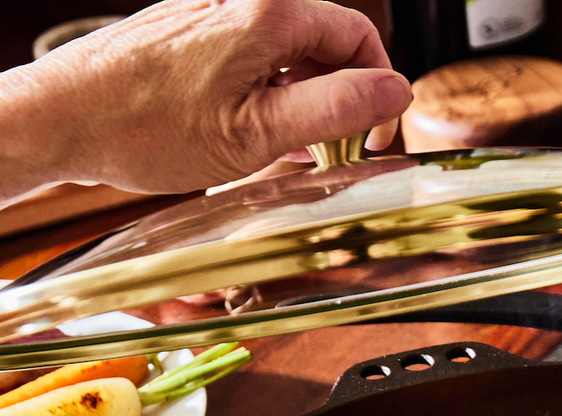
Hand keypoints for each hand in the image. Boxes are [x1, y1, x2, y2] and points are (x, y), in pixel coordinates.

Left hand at [0, 0, 412, 200]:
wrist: (65, 118)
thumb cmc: (147, 127)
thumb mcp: (261, 132)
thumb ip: (336, 107)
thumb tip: (396, 90)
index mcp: (269, 15)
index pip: (360, 38)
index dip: (378, 92)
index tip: (370, 139)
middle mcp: (243, 1)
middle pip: (326, 45)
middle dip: (341, 101)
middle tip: (334, 154)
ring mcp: (215, 14)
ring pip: (290, 55)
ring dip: (305, 104)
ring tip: (292, 154)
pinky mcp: (193, 34)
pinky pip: (254, 61)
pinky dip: (269, 98)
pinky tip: (257, 138)